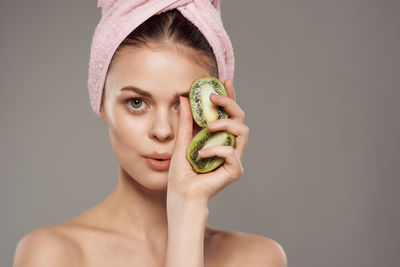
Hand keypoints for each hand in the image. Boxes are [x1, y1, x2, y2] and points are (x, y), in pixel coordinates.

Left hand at [167, 78, 248, 207]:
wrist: (180, 194)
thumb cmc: (181, 172)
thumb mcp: (181, 140)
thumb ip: (185, 121)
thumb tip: (184, 98)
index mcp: (218, 137)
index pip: (228, 113)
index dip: (229, 96)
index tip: (224, 81)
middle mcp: (229, 145)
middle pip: (240, 117)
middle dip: (229, 103)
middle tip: (213, 98)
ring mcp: (233, 157)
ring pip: (243, 130)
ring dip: (225, 124)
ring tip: (208, 127)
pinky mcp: (235, 169)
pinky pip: (230, 152)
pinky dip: (215, 150)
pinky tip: (201, 156)